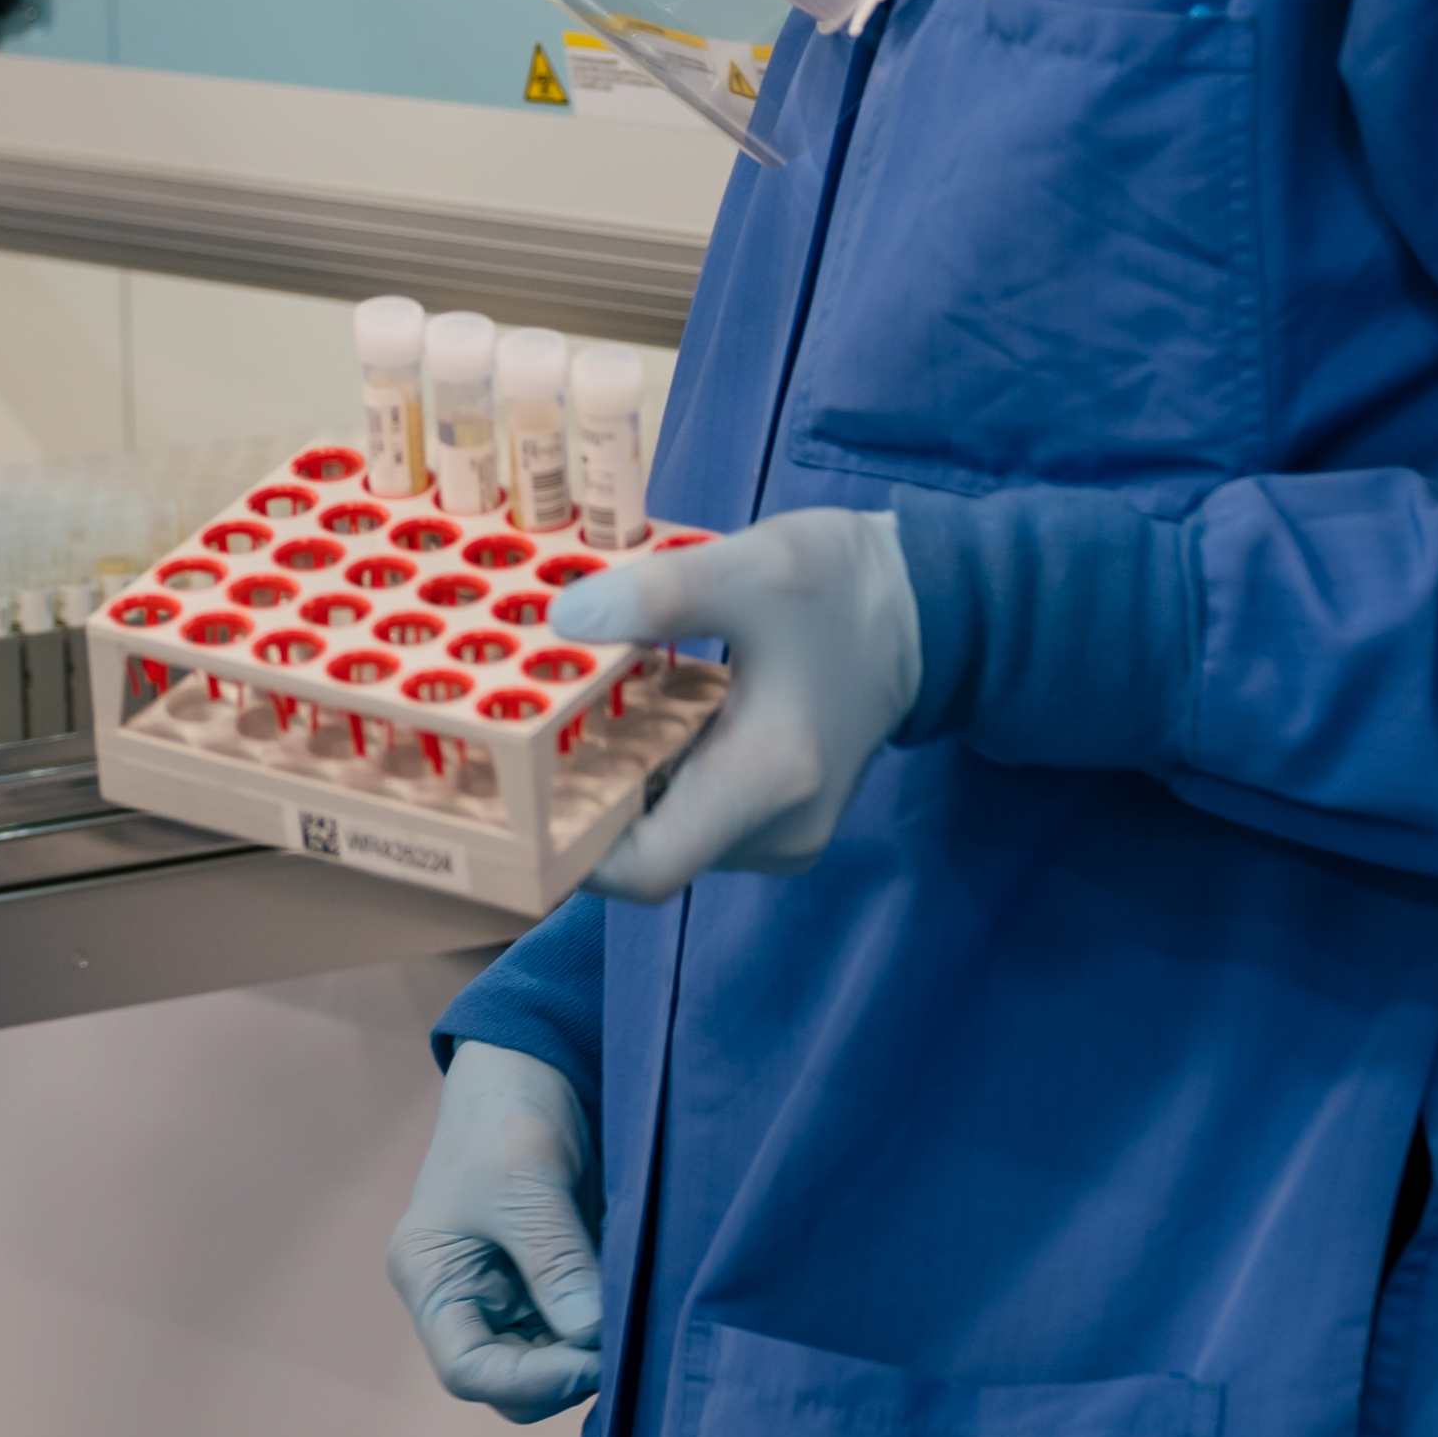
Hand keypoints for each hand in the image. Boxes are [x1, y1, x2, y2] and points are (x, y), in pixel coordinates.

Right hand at [390, 1042, 605, 1422]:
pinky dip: (603, 1331)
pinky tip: (630, 1307)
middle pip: (509, 1382)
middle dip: (564, 1374)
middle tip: (620, 1343)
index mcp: (431, 1277)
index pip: (466, 1369)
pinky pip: (575, 1333)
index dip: (530, 1380)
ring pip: (548, 1365)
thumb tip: (590, 1337)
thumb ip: (556, 1261)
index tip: (591, 1356)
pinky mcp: (547, 1284)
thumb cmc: (505, 1115)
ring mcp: (506, 1295)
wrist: (533, 1067)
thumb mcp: (526, 1181)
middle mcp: (463, 1298)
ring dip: (590, 1356)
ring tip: (630, 1321)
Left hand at [559, 509, 921, 900]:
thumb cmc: (844, 588)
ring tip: (569, 712)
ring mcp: (779, 832)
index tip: (510, 793)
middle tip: (523, 731)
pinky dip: (653, 770)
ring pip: (666, 829)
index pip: (645, 869)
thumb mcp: (753, 566)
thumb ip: (658, 594)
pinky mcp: (775, 816)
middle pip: (645, 847)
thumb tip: (563, 623)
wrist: (927, 610)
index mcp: (769, 782)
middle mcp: (775, 831)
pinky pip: (691, 810)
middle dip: (580, 796)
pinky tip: (629, 711)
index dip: (567, 848)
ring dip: (617, 778)